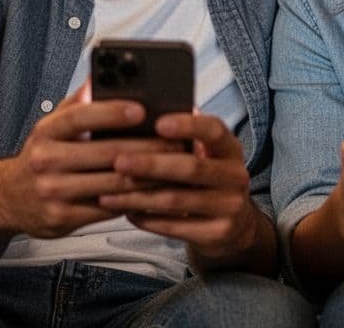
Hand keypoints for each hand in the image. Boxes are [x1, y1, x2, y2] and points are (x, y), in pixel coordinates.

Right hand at [0, 90, 180, 238]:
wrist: (6, 198)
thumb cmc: (41, 156)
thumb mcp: (51, 125)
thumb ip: (78, 104)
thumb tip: (100, 79)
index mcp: (46, 132)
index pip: (80, 117)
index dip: (112, 112)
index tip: (142, 109)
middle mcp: (46, 161)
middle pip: (105, 153)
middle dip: (147, 147)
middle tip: (176, 141)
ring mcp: (54, 192)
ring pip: (113, 184)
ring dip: (149, 175)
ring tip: (174, 165)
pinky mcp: (63, 218)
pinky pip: (109, 208)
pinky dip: (135, 199)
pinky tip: (155, 191)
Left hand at [95, 112, 262, 260]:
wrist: (234, 225)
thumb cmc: (205, 179)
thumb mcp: (204, 153)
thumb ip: (181, 135)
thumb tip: (137, 110)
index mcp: (229, 148)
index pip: (213, 130)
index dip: (187, 125)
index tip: (157, 122)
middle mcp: (235, 175)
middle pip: (191, 167)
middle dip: (152, 164)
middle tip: (118, 161)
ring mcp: (230, 206)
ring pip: (177, 200)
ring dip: (139, 196)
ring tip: (108, 193)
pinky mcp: (218, 233)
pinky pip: (176, 227)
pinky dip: (148, 219)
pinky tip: (127, 212)